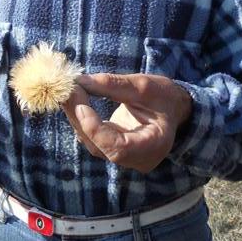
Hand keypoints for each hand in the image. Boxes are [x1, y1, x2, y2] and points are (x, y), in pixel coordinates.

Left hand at [61, 73, 192, 172]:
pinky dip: (83, 120)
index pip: (117, 148)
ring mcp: (126, 158)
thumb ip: (113, 85)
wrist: (175, 107)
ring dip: (77, 118)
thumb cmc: (164, 96)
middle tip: (66, 92)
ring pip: (93, 144)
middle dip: (80, 118)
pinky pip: (94, 139)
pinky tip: (75, 101)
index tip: (80, 104)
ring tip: (67, 93)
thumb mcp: (143, 85)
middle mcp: (138, 159)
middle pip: (100, 147)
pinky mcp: (116, 149)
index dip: (94, 128)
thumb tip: (80, 81)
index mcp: (153, 146)